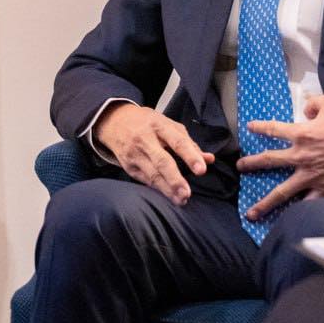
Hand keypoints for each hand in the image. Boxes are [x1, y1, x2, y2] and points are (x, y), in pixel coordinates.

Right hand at [94, 103, 214, 204]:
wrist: (114, 122)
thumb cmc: (148, 123)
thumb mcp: (168, 125)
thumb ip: (188, 143)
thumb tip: (209, 160)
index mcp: (159, 125)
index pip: (177, 141)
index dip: (190, 156)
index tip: (201, 170)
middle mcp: (145, 139)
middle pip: (162, 161)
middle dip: (175, 179)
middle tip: (187, 193)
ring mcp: (135, 154)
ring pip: (152, 175)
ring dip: (167, 189)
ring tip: (181, 200)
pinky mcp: (128, 166)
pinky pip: (145, 180)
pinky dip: (157, 189)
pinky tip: (168, 196)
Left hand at [236, 93, 323, 220]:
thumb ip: (314, 103)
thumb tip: (307, 110)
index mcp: (301, 134)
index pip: (274, 129)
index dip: (260, 127)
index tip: (250, 128)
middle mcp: (301, 156)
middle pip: (269, 161)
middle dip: (252, 164)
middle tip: (240, 167)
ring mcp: (311, 176)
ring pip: (282, 192)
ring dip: (265, 203)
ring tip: (251, 213)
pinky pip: (309, 203)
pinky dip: (299, 211)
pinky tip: (290, 221)